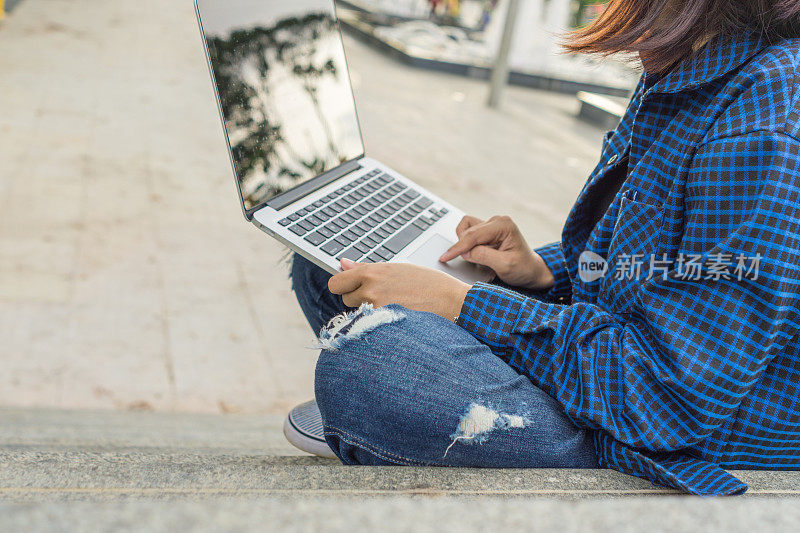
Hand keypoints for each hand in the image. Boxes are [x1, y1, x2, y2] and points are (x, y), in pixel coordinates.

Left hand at [329, 259, 470, 320]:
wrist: (451, 301)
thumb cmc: (427, 283)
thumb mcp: (396, 269)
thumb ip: (365, 269)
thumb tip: (342, 264)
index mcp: (371, 272)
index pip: (335, 283)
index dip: (344, 286)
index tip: (352, 287)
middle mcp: (370, 290)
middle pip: (345, 300)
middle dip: (358, 299)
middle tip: (382, 297)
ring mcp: (376, 309)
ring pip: (358, 314)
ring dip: (368, 312)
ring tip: (393, 306)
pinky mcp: (385, 324)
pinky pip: (371, 326)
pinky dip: (378, 324)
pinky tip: (396, 317)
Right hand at [439, 215, 554, 289]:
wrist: (531, 271)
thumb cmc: (523, 269)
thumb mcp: (505, 265)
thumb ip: (484, 256)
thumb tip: (465, 251)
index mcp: (503, 226)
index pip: (474, 235)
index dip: (458, 247)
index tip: (445, 257)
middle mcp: (497, 221)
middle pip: (468, 232)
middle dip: (462, 248)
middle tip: (468, 264)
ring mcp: (491, 225)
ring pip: (466, 229)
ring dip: (464, 244)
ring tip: (474, 258)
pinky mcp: (487, 231)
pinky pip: (468, 232)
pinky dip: (467, 243)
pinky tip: (475, 254)